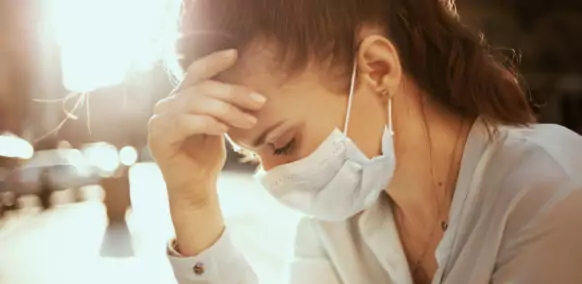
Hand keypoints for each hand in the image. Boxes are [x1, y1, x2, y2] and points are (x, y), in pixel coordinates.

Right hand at [148, 49, 266, 254]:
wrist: (196, 189)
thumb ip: (221, 106)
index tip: (236, 54)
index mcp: (180, 98)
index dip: (215, 61)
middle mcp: (166, 105)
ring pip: (197, 102)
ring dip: (227, 110)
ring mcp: (159, 120)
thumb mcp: (219, 125)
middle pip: (203, 88)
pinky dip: (209, 122)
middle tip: (260, 102)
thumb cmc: (207, 157)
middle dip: (235, 93)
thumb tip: (244, 88)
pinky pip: (187, 121)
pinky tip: (225, 129)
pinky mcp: (159, 136)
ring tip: (248, 121)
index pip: (196, 72)